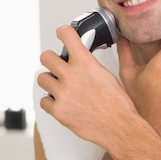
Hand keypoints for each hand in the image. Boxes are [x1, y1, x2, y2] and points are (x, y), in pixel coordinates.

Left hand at [38, 26, 136, 146]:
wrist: (119, 127)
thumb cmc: (117, 105)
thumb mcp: (106, 75)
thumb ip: (89, 65)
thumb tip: (80, 58)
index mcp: (86, 64)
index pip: (67, 35)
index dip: (62, 32)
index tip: (61, 33)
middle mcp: (72, 76)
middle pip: (45, 57)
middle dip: (51, 60)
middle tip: (56, 66)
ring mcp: (63, 94)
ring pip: (42, 78)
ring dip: (49, 81)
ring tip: (59, 87)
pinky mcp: (58, 110)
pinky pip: (44, 101)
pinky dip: (50, 102)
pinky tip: (61, 103)